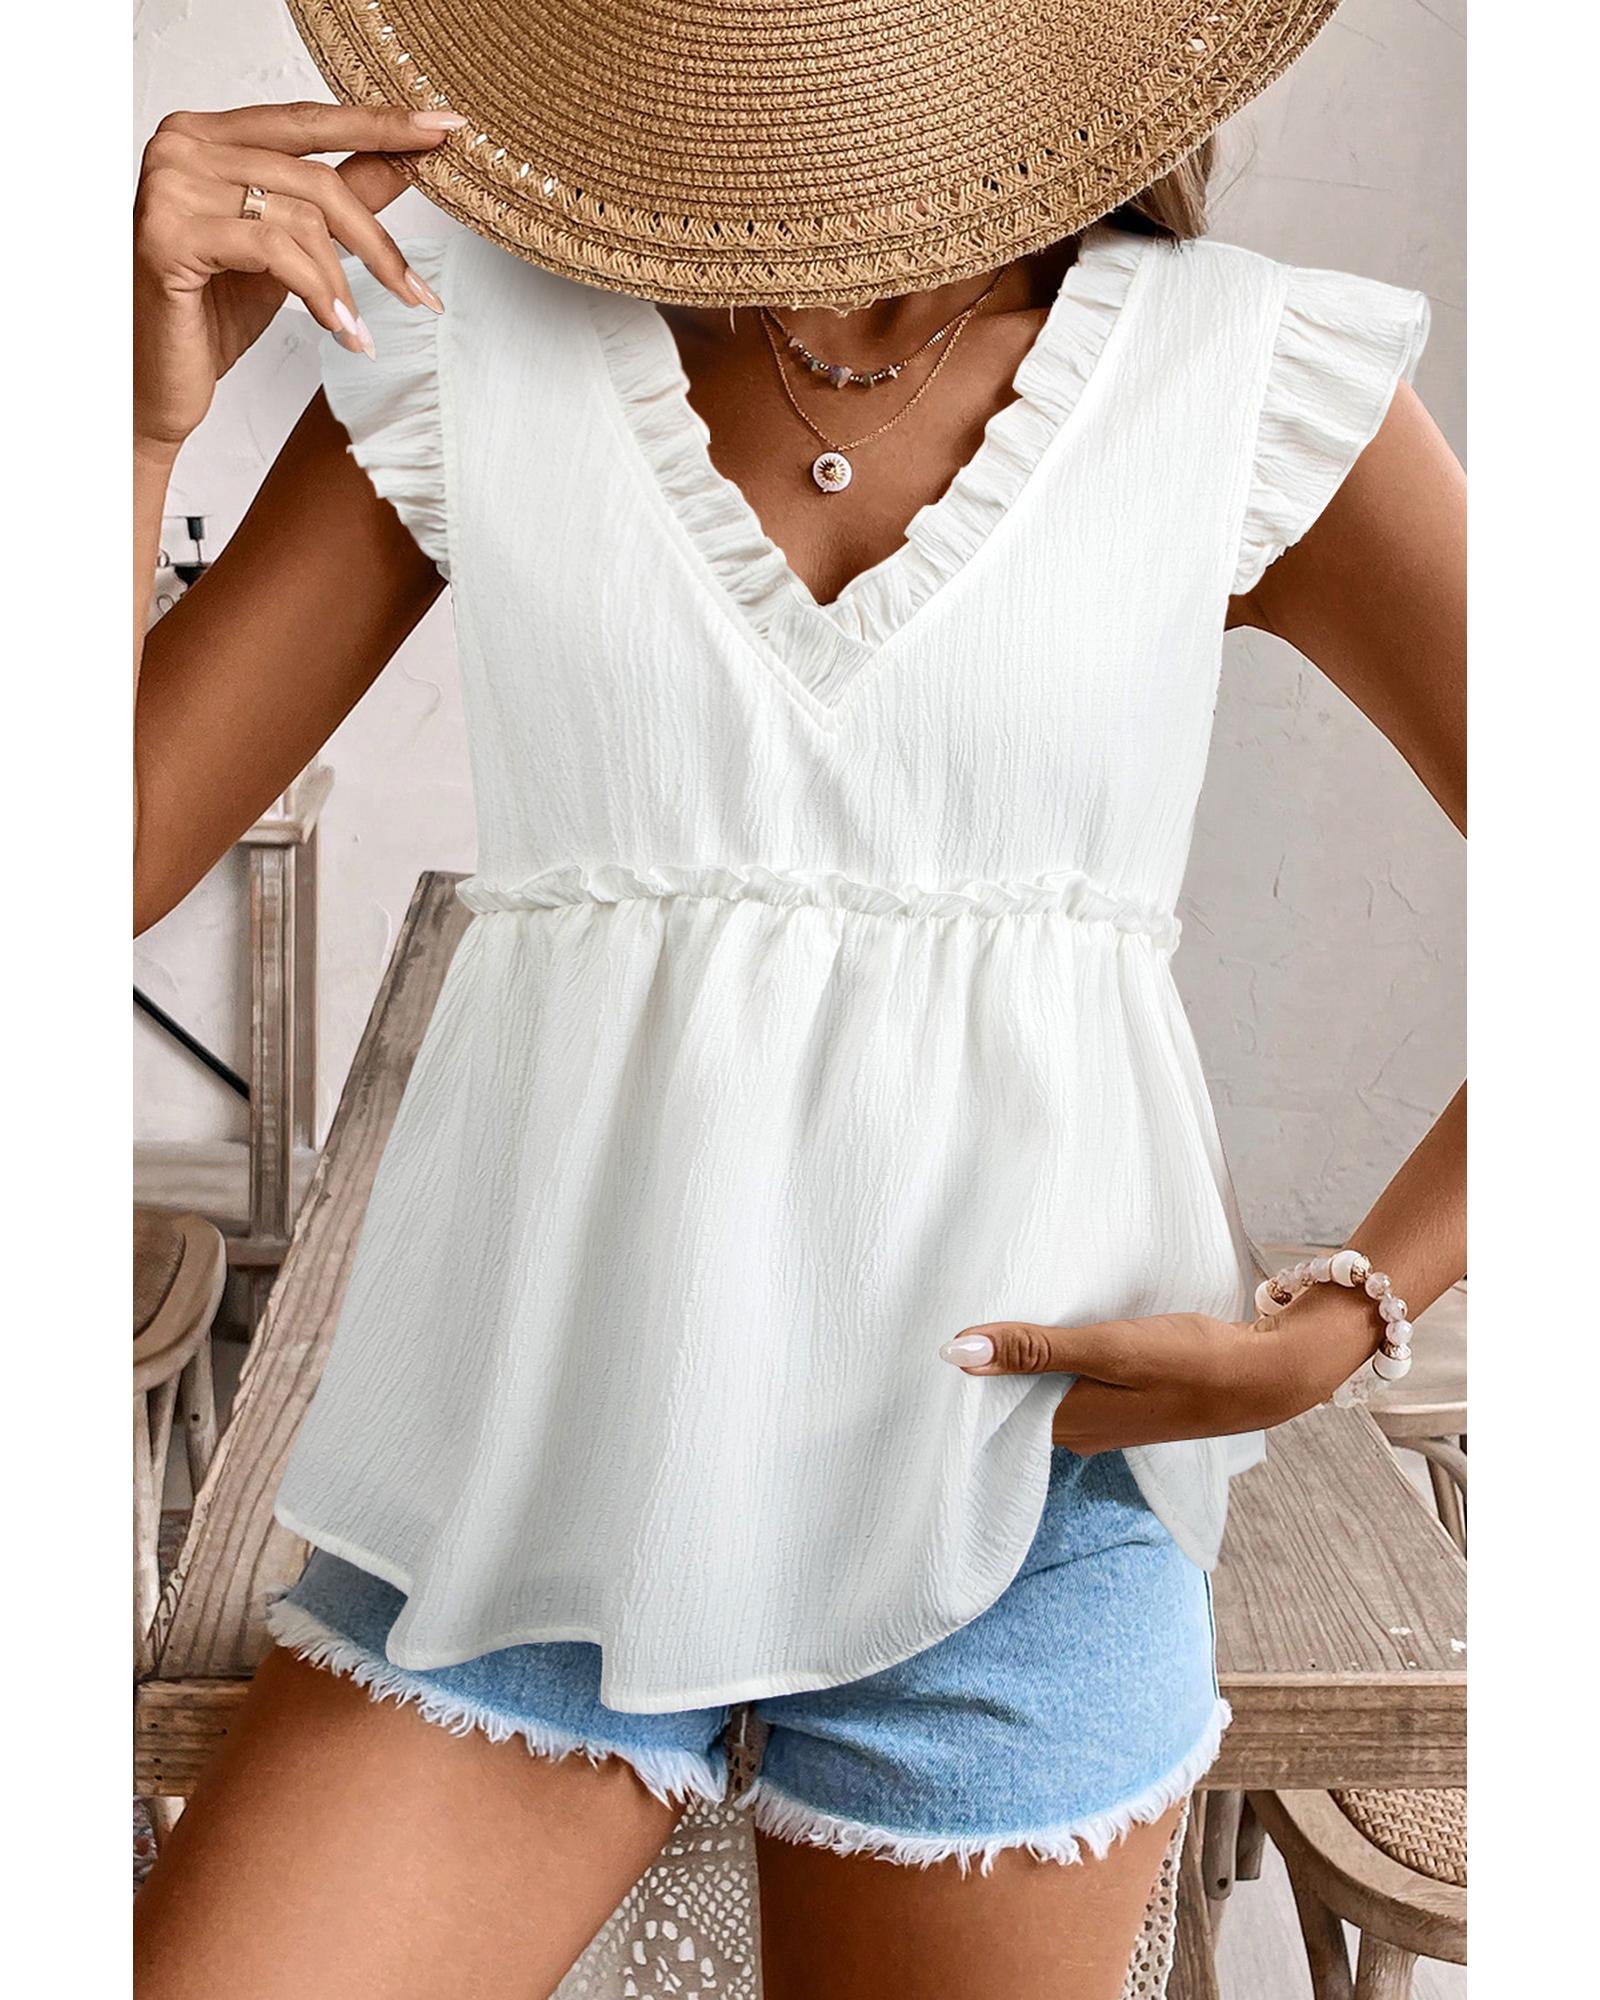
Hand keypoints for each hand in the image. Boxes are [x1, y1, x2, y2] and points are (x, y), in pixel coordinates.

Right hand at [134, 101, 463, 450]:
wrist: (159, 382)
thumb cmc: (214, 314)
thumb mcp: (291, 250)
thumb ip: (339, 199)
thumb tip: (405, 160)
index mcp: (206, 135)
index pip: (306, 121)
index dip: (377, 124)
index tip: (441, 130)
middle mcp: (180, 145)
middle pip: (313, 177)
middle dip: (374, 243)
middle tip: (416, 293)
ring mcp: (168, 184)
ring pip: (299, 217)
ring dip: (343, 283)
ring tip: (356, 329)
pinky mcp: (168, 233)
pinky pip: (272, 251)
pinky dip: (316, 292)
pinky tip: (335, 328)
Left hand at [938, 1308, 1338, 1452]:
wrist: (1267, 1375)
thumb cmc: (1190, 1361)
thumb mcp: (1109, 1347)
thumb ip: (1034, 1349)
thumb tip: (955, 1352)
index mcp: (1066, 1426)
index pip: (988, 1412)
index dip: (959, 1382)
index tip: (924, 1345)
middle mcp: (1079, 1433)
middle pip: (1012, 1404)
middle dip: (984, 1371)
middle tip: (944, 1321)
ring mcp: (1104, 1419)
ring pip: (1041, 1393)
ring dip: (1020, 1364)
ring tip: (985, 1320)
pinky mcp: (1126, 1401)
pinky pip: (1070, 1384)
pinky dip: (1052, 1361)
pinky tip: (1045, 1334)